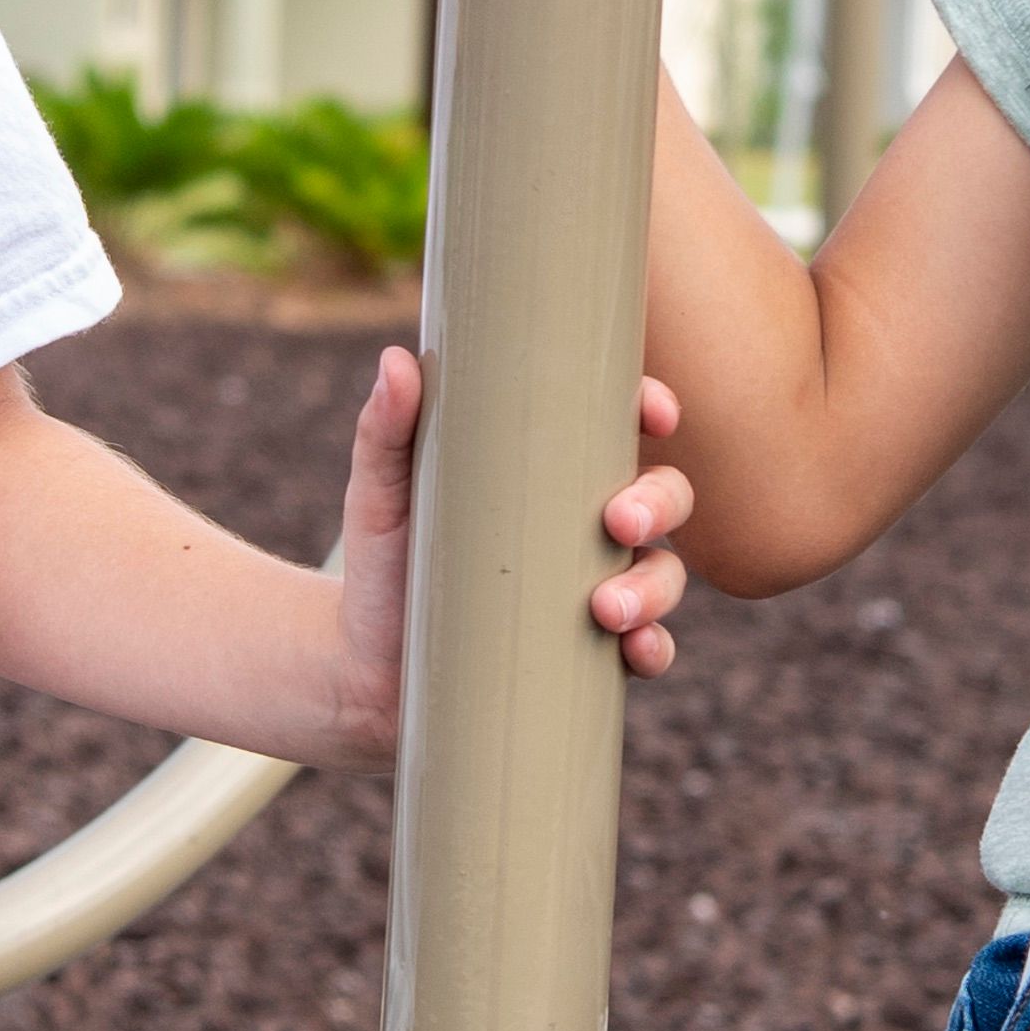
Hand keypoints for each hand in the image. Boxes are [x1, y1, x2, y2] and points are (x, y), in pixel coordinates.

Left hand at [311, 348, 707, 744]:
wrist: (366, 668)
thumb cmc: (385, 564)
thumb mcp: (382, 494)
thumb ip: (387, 430)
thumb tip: (396, 362)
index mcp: (554, 472)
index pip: (623, 426)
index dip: (654, 409)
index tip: (654, 414)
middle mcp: (590, 527)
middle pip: (663, 497)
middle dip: (659, 503)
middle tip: (619, 520)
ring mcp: (597, 589)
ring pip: (663, 574)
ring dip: (655, 587)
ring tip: (607, 608)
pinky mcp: (591, 653)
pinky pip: (648, 648)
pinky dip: (654, 648)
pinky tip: (636, 648)